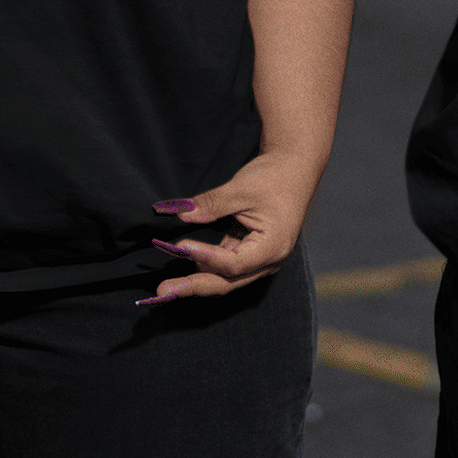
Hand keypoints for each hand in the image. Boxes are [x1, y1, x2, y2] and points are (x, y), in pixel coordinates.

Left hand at [140, 152, 317, 304]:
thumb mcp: (241, 188)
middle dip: (193, 285)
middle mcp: (268, 261)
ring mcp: (260, 260)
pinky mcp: (250, 252)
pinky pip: (225, 266)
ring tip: (167, 284)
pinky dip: (204, 265)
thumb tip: (180, 215)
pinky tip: (183, 265)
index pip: (233, 264)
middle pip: (227, 281)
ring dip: (195, 278)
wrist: (294, 168)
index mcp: (272, 248)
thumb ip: (211, 204)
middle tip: (162, 289)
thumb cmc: (274, 177)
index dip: (206, 257)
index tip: (181, 246)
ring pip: (224, 277)